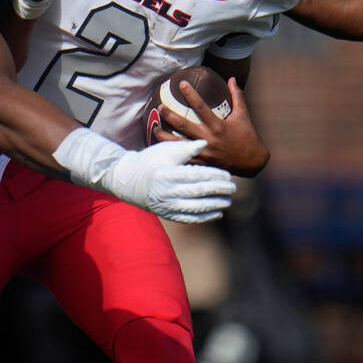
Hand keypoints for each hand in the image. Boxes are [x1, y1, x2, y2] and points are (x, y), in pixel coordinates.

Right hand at [111, 139, 237, 222]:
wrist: (128, 179)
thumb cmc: (150, 160)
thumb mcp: (166, 150)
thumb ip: (187, 148)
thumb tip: (206, 143)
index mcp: (169, 174)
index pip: (198, 176)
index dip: (215, 176)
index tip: (228, 175)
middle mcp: (168, 192)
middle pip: (200, 193)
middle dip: (219, 191)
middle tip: (233, 188)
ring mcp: (167, 206)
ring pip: (196, 208)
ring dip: (215, 205)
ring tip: (228, 200)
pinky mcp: (167, 214)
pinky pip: (189, 218)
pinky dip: (205, 217)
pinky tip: (217, 212)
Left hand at [159, 77, 268, 176]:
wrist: (252, 162)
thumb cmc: (248, 137)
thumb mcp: (243, 115)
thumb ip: (237, 96)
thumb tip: (232, 78)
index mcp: (219, 126)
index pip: (201, 107)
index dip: (190, 94)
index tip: (181, 84)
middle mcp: (209, 139)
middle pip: (184, 126)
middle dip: (170, 116)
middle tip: (160, 107)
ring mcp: (205, 153)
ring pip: (179, 144)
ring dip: (165, 136)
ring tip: (154, 128)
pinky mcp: (203, 164)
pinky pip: (184, 159)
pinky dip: (173, 154)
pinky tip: (162, 149)